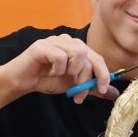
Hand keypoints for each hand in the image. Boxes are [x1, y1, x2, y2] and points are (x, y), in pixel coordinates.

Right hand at [0, 34, 118, 103]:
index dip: (103, 74)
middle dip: (87, 79)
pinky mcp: (42, 46)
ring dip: (73, 72)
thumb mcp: (75, 86)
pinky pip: (60, 56)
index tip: (103, 90)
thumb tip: (114, 93)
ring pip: (78, 52)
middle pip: (90, 55)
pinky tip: (50, 72)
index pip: (98, 57)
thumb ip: (93, 87)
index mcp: (78, 48)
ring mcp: (55, 41)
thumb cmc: (48, 80)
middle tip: (79, 96)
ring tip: (63, 79)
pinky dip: (58, 69)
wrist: (23, 81)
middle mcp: (68, 41)